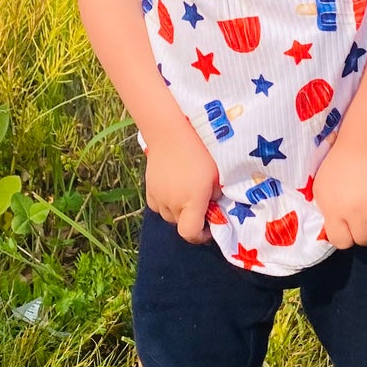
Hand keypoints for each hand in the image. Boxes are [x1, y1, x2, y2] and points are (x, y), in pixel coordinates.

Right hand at [145, 120, 218, 242]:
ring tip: (188, 196)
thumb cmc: (200, 149)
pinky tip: (173, 190)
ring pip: (168, 216)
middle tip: (202, 206)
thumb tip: (214, 205)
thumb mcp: (217, 174)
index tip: (210, 227)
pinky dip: (165, 204)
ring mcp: (158, 196)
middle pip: (180, 225)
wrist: (171, 131)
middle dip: (192, 220)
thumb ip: (217, 195)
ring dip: (179, 212)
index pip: (190, 233)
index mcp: (192, 201)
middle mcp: (172, 203)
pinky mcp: (148, 187)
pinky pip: (157, 205)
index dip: (201, 236)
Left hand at [312, 140, 366, 248]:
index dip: (345, 235)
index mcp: (333, 210)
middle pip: (363, 240)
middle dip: (364, 230)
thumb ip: (326, 211)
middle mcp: (354, 212)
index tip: (348, 225)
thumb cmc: (339, 166)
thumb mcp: (321, 189)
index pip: (341, 241)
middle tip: (365, 214)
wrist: (363, 146)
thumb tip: (335, 229)